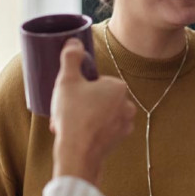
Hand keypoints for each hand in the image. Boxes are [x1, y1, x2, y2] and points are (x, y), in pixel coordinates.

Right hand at [50, 38, 135, 183]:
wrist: (78, 154)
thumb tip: (75, 41)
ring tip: (68, 125)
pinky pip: (103, 129)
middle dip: (80, 104)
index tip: (68, 97)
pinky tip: (76, 135)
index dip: (79, 88)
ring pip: (100, 113)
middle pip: (98, 98)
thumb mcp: (67, 80)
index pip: (96, 81)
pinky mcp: (119, 139)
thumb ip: (71, 58)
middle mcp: (128, 104)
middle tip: (66, 112)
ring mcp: (126, 123)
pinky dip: (90, 130)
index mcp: (119, 87)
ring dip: (84, 117)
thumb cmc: (73, 116)